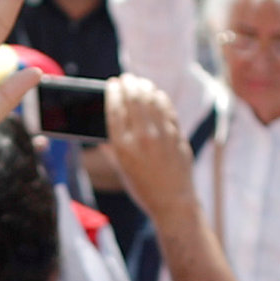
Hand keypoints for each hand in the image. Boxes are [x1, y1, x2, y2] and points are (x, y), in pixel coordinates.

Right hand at [101, 75, 198, 218]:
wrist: (172, 202)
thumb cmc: (143, 188)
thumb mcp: (121, 169)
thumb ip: (111, 148)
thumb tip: (102, 132)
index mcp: (123, 146)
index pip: (115, 109)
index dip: (113, 93)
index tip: (112, 85)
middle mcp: (142, 138)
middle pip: (133, 99)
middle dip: (128, 84)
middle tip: (126, 78)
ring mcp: (162, 135)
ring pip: (152, 99)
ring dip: (145, 87)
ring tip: (140, 83)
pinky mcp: (177, 135)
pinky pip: (167, 109)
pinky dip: (160, 98)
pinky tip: (156, 95)